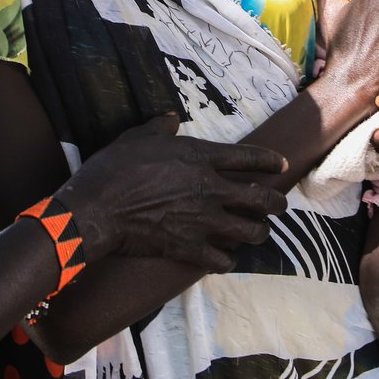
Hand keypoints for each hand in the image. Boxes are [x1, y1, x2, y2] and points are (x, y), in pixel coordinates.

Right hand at [59, 115, 288, 271]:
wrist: (97, 209)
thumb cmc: (115, 169)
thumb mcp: (138, 136)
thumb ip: (160, 126)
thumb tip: (171, 117)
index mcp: (201, 158)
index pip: (248, 158)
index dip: (269, 161)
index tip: (281, 165)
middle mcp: (211, 189)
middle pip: (261, 199)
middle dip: (276, 204)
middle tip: (280, 206)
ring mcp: (204, 221)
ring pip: (249, 231)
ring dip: (258, 232)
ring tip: (259, 232)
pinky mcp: (190, 248)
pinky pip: (222, 260)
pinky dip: (228, 260)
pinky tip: (228, 259)